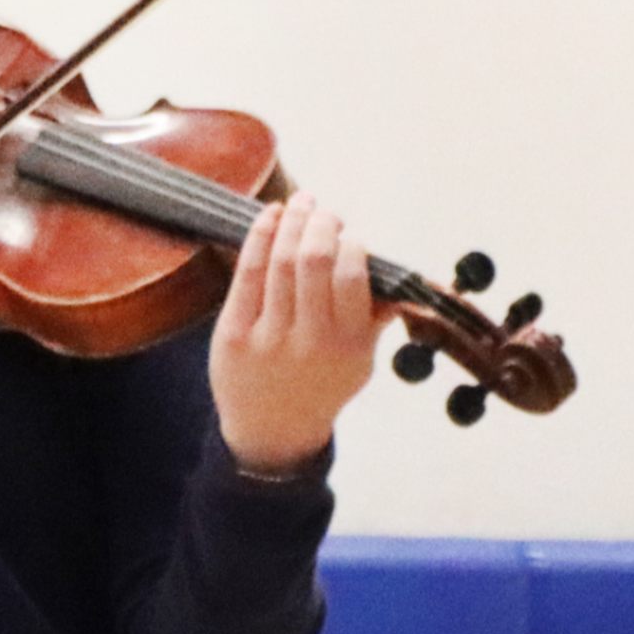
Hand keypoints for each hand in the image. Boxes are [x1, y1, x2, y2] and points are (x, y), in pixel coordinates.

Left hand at [207, 191, 382, 475]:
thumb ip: (377, 319)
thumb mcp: (360, 361)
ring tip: (301, 203)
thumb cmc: (321, 385)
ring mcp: (268, 337)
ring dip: (292, 221)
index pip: (352, 278)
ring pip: (280, 262)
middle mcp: (309, 341)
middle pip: (313, 262)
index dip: (351, 246)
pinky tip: (270, 216)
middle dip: (321, 225)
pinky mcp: (233, 333)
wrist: (271, 431)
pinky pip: (246, 273)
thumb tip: (399, 278)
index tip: (351, 236)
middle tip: (325, 212)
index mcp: (348, 345)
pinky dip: (260, 236)